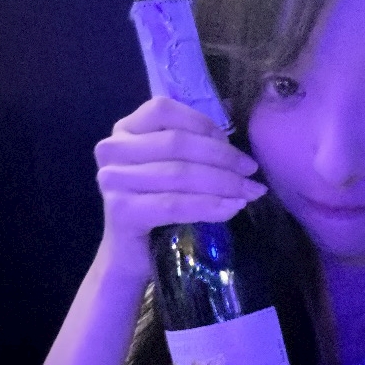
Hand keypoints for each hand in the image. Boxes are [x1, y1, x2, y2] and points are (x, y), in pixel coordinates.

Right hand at [93, 96, 266, 278]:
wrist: (131, 254)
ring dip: (223, 183)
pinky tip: (230, 209)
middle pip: (176, 143)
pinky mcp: (121, 211)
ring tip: (249, 192)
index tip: (232, 144)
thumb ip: (193, 146)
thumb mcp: (171, 166)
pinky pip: (174, 204)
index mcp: (125, 129)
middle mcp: (112, 149)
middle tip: (252, 172)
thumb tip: (237, 148)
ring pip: (179, 174)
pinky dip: (208, 205)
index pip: (164, 110)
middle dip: (222, 157)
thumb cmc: (157, 204)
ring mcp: (113, 180)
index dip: (203, 124)